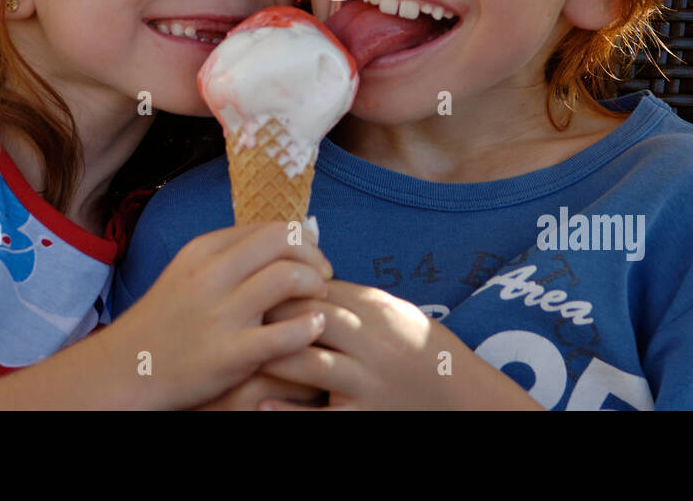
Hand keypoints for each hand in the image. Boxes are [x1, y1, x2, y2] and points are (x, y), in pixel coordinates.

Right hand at [107, 222, 333, 410]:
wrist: (125, 368)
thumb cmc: (166, 322)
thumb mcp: (188, 273)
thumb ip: (229, 257)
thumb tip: (281, 242)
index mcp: (203, 251)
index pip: (269, 227)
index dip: (301, 240)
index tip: (312, 259)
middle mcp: (210, 275)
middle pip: (283, 242)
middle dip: (313, 257)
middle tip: (323, 278)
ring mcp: (219, 314)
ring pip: (288, 279)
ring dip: (314, 288)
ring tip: (318, 303)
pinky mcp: (227, 354)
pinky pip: (284, 334)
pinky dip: (308, 327)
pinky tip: (314, 329)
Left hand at [255, 280, 544, 409]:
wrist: (460, 394)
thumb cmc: (416, 347)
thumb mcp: (389, 312)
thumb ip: (349, 296)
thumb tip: (304, 276)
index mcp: (374, 311)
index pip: (318, 290)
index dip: (279, 287)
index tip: (249, 286)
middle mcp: (371, 343)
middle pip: (310, 320)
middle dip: (270, 317)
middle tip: (233, 317)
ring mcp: (368, 382)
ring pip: (311, 364)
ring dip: (272, 359)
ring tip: (239, 356)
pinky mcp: (366, 416)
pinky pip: (322, 416)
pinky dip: (290, 411)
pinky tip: (259, 404)